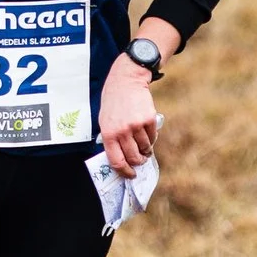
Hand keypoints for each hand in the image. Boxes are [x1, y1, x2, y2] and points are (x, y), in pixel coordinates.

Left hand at [98, 58, 158, 177]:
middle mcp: (122, 132)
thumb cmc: (113, 102)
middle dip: (138, 162)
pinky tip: (146, 133)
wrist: (126, 81)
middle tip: (140, 160)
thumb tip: (119, 158)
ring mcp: (136, 126)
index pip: (116, 161)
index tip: (130, 175)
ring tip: (143, 145)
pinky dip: (151, 138)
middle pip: (134, 158)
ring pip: (145, 148)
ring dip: (146, 150)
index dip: (124, 171)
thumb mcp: (104, 120)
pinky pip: (152, 137)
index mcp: (108, 134)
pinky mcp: (149, 120)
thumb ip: (110, 138)